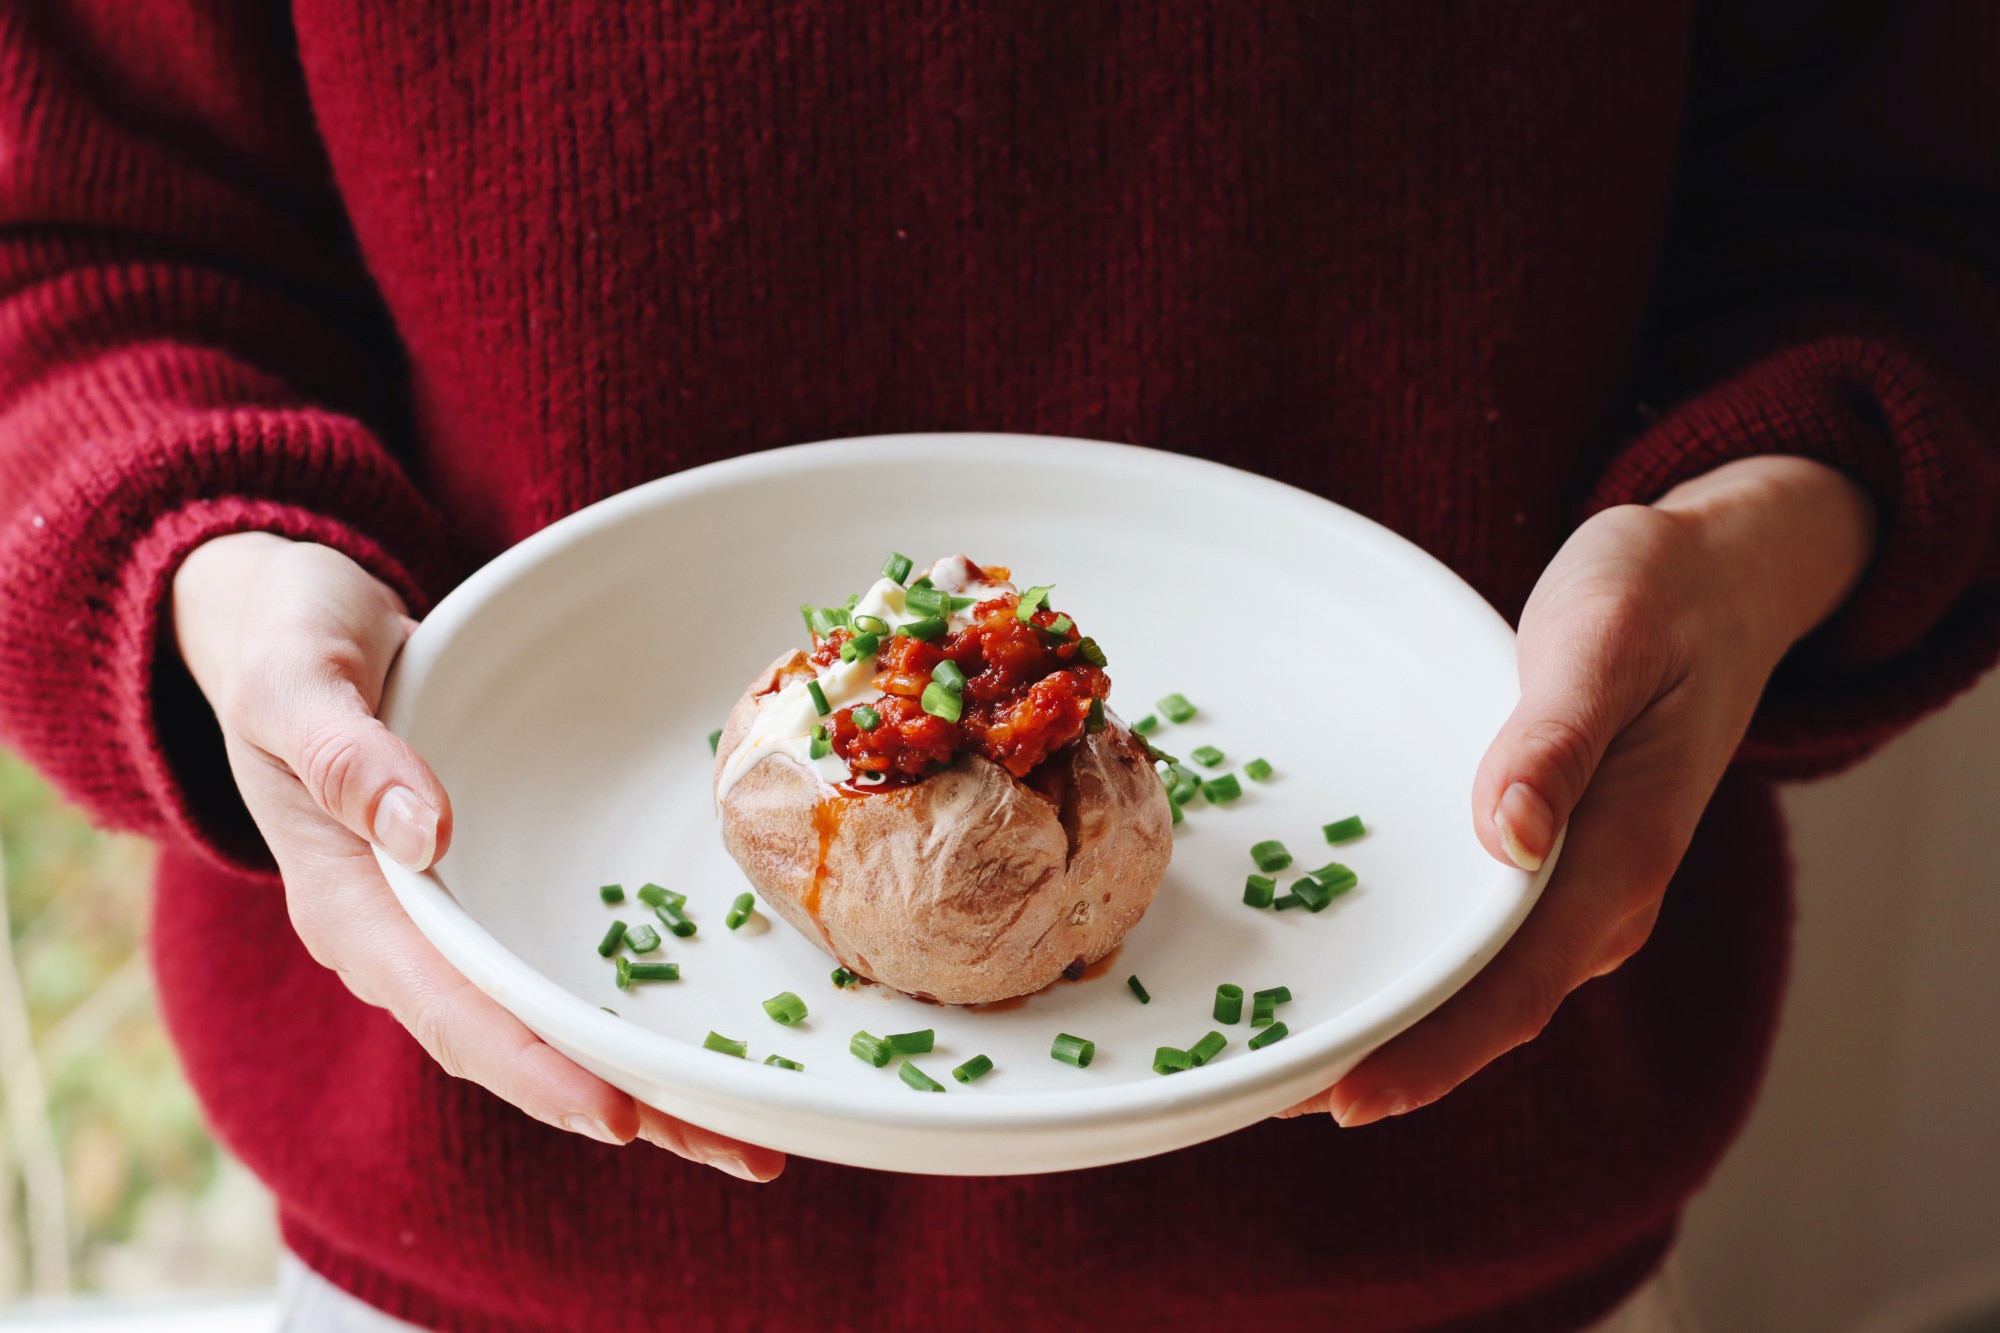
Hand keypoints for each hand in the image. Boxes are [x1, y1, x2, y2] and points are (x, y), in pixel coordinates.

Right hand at [172, 533, 783, 1180]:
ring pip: (550, 1021)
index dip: (539, 1071)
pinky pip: (561, 965)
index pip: (453, 1013)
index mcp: (351, 906)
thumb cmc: (286, 644)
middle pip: (520, 1046)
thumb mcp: (295, 683)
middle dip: (626, 1102)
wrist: (284, 621)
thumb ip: (347, 755)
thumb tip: (425, 835)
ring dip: (644, 1075)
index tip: (622, 1116)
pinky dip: (631, 1006)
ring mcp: (448, 921)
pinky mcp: (490, 891)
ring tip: (752, 1122)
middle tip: (745, 1149)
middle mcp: (404, 937)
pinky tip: (707, 1027)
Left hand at [1287, 456, 1875, 1125]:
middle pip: (1488, 1010)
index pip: (1513, 990)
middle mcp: (1601, 895)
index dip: (1428, 1052)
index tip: (1341, 1095)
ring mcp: (1578, 884)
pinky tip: (1346, 970)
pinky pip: (1480, 938)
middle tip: (1269, 1093)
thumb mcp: (1602, 640)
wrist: (1721, 577)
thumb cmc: (1658, 597)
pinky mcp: (1554, 860)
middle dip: (1388, 1060)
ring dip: (1396, 1024)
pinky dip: (1416, 969)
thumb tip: (1510, 839)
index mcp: (1620, 858)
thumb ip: (1556, 741)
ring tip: (1286, 1053)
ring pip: (1481, 984)